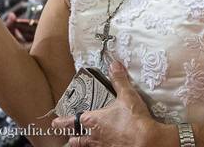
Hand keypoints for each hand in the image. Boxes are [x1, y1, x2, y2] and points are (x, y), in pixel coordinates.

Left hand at [51, 63, 174, 146]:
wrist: (147, 141)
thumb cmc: (134, 120)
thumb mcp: (126, 95)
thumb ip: (119, 80)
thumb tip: (115, 65)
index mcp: (92, 120)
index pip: (72, 121)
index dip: (62, 122)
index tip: (55, 123)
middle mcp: (95, 136)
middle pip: (78, 139)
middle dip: (73, 138)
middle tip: (68, 138)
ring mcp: (104, 146)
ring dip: (83, 145)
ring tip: (78, 145)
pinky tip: (105, 146)